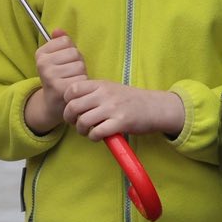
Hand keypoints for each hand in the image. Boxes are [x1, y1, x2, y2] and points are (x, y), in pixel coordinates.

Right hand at [25, 29, 88, 133]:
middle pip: (74, 53)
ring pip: (79, 66)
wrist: (52, 104)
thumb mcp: (55, 58)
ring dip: (81, 74)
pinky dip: (82, 84)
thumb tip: (58, 30)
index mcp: (40, 53)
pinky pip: (81, 79)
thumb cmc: (58, 78)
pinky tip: (74, 89)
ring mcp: (50, 76)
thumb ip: (58, 42)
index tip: (64, 62)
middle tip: (70, 74)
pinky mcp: (60, 88)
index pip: (66, 41)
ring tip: (72, 81)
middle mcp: (43, 63)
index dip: (70, 51)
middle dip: (77, 63)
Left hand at [63, 80, 185, 141]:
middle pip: (73, 106)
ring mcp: (112, 108)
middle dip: (70, 118)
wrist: (154, 107)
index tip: (72, 108)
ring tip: (87, 132)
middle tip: (75, 123)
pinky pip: (97, 132)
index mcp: (101, 84)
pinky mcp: (120, 123)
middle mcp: (105, 94)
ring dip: (81, 130)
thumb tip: (74, 102)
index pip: (72, 89)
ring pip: (83, 121)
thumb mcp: (111, 88)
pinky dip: (93, 137)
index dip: (67, 101)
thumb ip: (94, 92)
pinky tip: (98, 136)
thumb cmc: (130, 100)